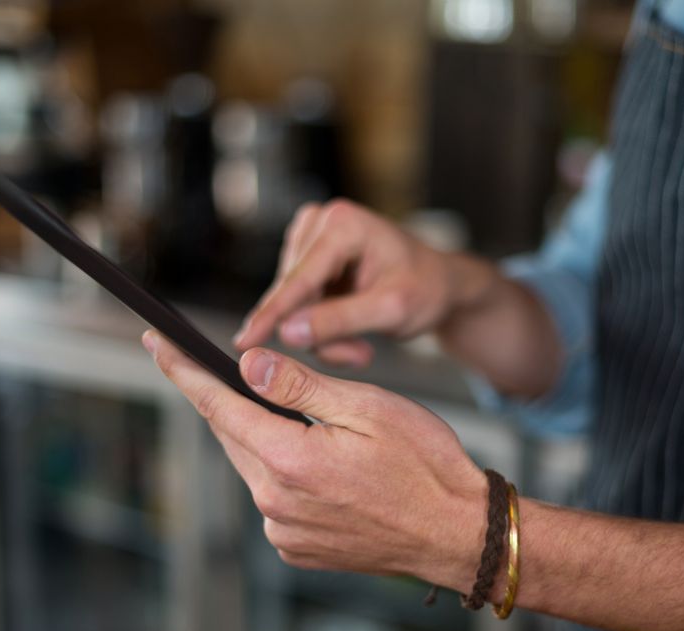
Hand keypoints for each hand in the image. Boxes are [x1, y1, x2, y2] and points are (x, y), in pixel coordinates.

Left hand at [143, 329, 487, 587]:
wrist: (457, 532)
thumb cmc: (425, 464)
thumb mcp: (367, 407)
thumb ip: (299, 386)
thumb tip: (246, 365)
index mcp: (290, 461)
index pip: (218, 405)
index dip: (182, 370)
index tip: (155, 342)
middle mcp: (276, 504)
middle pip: (232, 435)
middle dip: (230, 400)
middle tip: (243, 371)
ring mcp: (284, 532)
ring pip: (253, 465)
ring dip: (264, 437)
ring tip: (311, 423)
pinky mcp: (298, 549)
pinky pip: (273, 498)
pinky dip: (283, 472)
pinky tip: (321, 463)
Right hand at [233, 199, 457, 366]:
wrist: (439, 283)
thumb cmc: (426, 289)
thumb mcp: (392, 310)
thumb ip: (340, 321)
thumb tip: (287, 332)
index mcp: (344, 224)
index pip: (300, 279)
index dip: (272, 315)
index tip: (244, 343)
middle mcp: (320, 222)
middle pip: (294, 294)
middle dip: (320, 333)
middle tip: (357, 356)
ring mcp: (310, 238)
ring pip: (293, 305)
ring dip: (323, 335)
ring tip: (359, 344)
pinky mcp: (306, 257)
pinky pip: (298, 305)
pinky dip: (320, 327)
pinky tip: (349, 332)